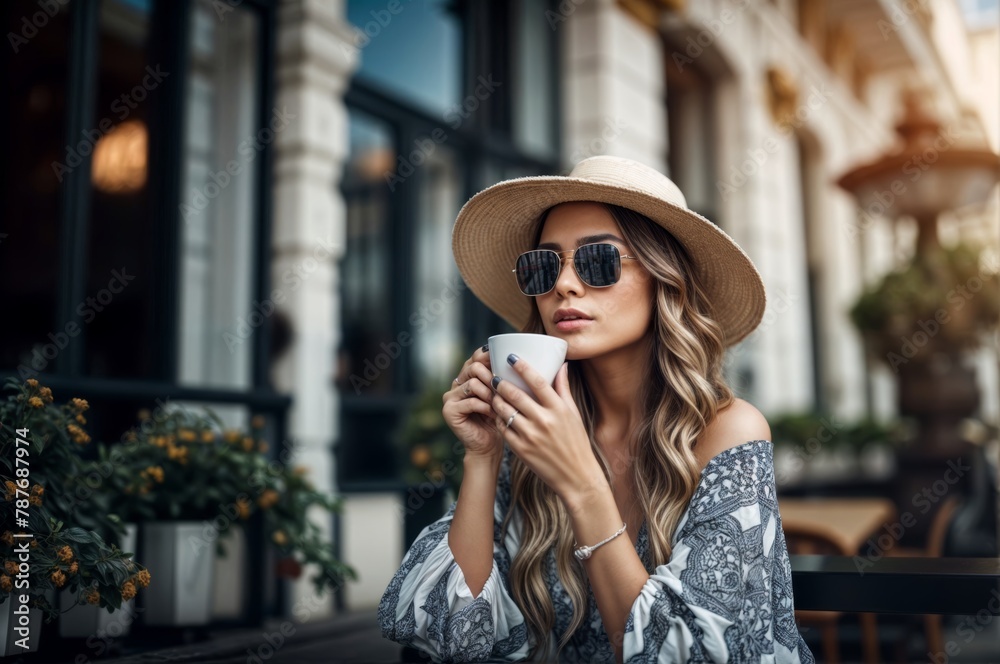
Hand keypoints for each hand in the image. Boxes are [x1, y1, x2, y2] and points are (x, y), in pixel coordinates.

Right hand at [442, 345, 503, 461]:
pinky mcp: (449, 411)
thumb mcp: (501, 395)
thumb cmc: (498, 420)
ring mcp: (449, 398)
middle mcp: (455, 385)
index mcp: (467, 378)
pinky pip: (471, 401)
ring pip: (473, 383)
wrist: (488, 446)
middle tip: (502, 388)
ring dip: (490, 394)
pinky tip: (493, 414)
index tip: (503, 359)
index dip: (488, 357)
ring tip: (499, 404)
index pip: (474, 358)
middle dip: (492, 377)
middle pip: (473, 367)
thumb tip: (512, 359)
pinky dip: (486, 407)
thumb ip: (500, 378)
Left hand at [490, 356, 607, 503]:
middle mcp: (544, 421)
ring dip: (496, 399)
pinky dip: (498, 418)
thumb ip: (564, 389)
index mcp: (559, 410)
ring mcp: (531, 436)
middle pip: (515, 395)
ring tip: (493, 393)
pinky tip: (498, 413)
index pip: (538, 381)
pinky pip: (503, 428)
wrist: (576, 477)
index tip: (511, 357)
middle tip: (494, 376)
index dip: (522, 367)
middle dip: (501, 383)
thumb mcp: (573, 414)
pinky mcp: (521, 450)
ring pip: (505, 411)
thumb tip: (562, 365)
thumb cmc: (576, 443)